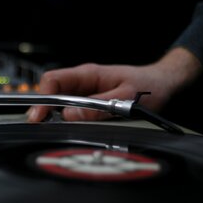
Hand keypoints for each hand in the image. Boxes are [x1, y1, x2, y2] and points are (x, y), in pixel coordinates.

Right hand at [27, 47, 201, 121]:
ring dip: (52, 114)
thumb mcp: (125, 99)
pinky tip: (63, 127)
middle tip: (38, 125)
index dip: (42, 97)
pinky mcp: (90, 101)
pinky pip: (71, 108)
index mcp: (88, 74)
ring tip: (47, 128)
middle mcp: (83, 81)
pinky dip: (63, 117)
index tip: (38, 115)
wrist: (164, 84)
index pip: (54, 80)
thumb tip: (68, 116)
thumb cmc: (148, 87)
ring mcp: (85, 91)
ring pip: (59, 100)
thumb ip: (97, 108)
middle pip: (52, 91)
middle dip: (42, 108)